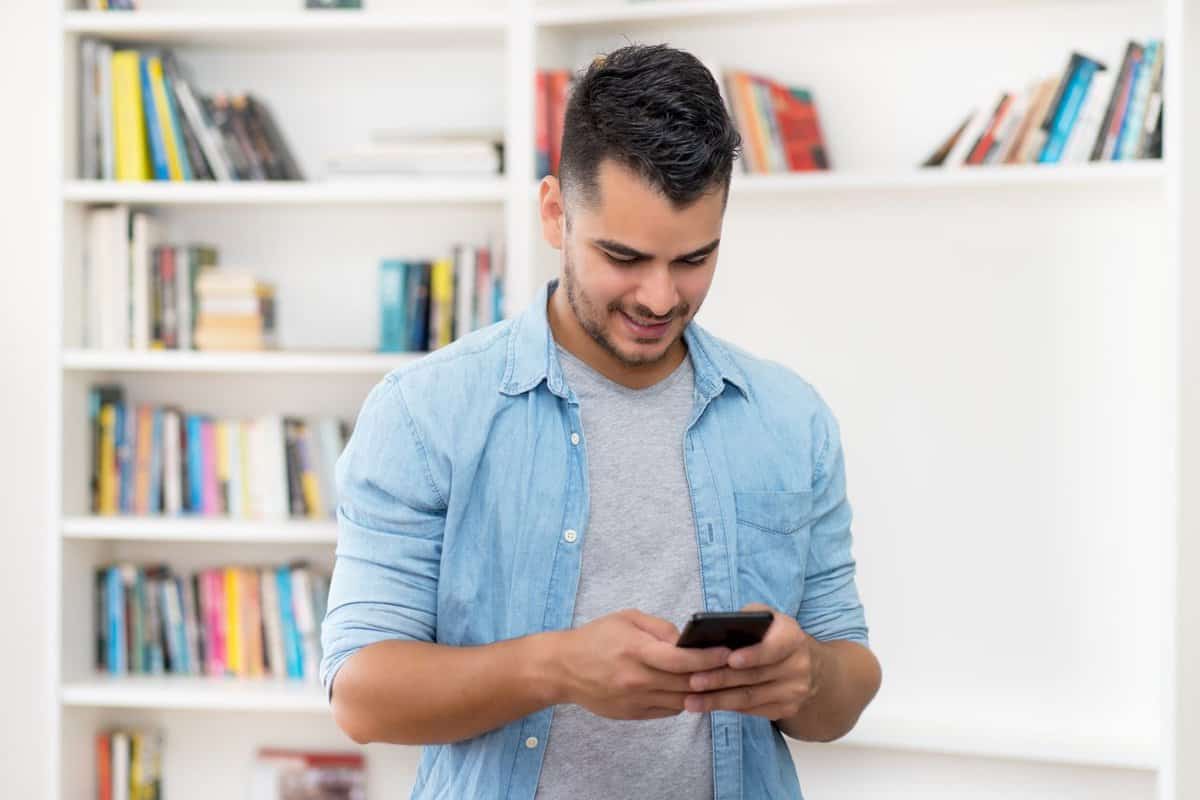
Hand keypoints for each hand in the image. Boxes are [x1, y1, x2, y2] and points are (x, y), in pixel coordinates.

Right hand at [556, 609, 731, 720]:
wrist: (563, 669)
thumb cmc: (596, 638)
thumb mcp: (627, 619)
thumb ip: (660, 628)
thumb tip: (688, 640)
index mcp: (635, 651)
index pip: (681, 660)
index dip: (708, 658)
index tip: (728, 652)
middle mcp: (636, 679)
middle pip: (685, 682)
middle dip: (713, 675)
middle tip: (735, 666)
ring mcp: (634, 700)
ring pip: (681, 700)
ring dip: (701, 690)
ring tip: (719, 679)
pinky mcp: (633, 714)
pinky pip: (668, 710)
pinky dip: (683, 700)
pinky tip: (690, 688)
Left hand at [682, 603, 822, 720]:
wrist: (806, 664)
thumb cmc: (773, 635)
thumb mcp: (766, 617)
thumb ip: (747, 618)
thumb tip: (715, 630)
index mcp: (793, 638)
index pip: (773, 649)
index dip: (752, 655)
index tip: (729, 660)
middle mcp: (798, 666)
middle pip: (755, 676)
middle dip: (721, 680)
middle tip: (693, 682)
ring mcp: (794, 691)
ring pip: (750, 698)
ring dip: (718, 700)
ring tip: (691, 701)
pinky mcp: (787, 709)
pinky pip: (753, 710)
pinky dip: (728, 708)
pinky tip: (707, 706)